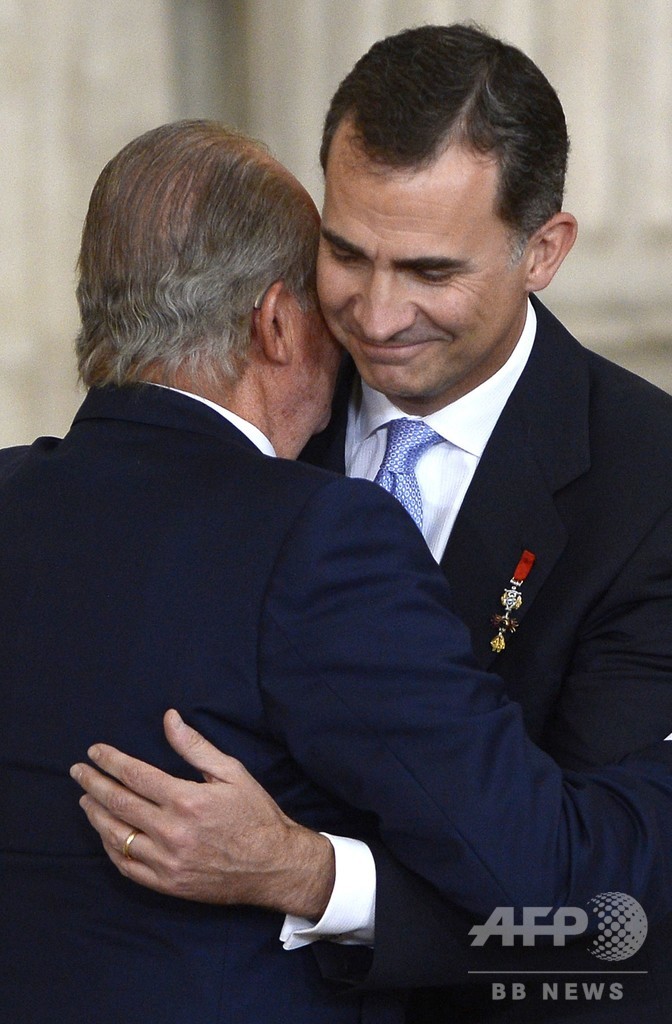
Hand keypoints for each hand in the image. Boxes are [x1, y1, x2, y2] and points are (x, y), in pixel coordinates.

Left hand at [70, 709, 334, 917]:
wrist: (274, 865)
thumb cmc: (255, 814)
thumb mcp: (231, 772)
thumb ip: (195, 747)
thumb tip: (169, 718)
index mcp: (186, 799)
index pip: (134, 775)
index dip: (110, 761)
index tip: (95, 751)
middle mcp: (171, 831)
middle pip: (118, 803)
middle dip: (93, 783)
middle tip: (78, 771)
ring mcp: (166, 861)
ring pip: (116, 836)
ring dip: (96, 815)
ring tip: (86, 800)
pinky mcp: (167, 883)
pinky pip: (126, 865)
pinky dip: (110, 847)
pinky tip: (105, 833)